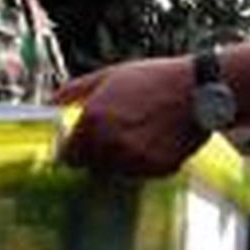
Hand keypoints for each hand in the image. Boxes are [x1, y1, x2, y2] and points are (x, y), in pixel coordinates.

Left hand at [58, 57, 207, 176]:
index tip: (80, 144)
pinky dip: (141, 162)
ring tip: (137, 135)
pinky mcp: (156, 170)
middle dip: (96, 153)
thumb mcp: (110, 75)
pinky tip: (154, 141)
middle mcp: (110, 144)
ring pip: (114, 171)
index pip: (68, 155)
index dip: (73, 148)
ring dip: (118, 159)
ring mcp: (134, 160)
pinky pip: (139, 173)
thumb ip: (75, 91)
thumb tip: (50, 104)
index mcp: (93, 121)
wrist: (199, 90)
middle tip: (113, 135)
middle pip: (90, 165)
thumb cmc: (153, 78)